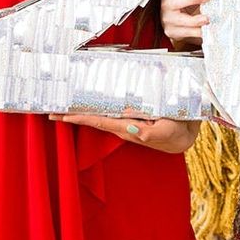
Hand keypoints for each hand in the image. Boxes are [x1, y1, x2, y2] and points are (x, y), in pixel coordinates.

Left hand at [49, 113, 199, 152]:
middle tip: (52, 110)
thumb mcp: (167, 132)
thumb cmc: (177, 133)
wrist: (187, 136)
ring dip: (84, 112)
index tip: (59, 114)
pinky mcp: (134, 118)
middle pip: (94, 120)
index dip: (78, 117)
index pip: (98, 121)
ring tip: (66, 106)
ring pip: (101, 116)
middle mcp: (123, 126)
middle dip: (74, 116)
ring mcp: (127, 123)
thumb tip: (129, 127)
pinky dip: (99, 108)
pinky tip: (94, 103)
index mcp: (127, 128)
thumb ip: (148, 132)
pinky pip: (112, 112)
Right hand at [161, 0, 210, 42]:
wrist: (172, 21)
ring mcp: (169, 19)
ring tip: (207, 18)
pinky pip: (186, 33)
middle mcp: (168, 4)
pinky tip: (205, 30)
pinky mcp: (173, 31)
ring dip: (195, 19)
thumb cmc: (182, 4)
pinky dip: (197, 32)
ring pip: (181, 20)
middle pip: (178, 1)